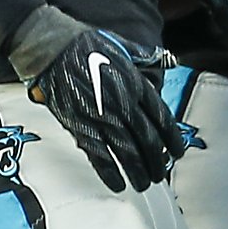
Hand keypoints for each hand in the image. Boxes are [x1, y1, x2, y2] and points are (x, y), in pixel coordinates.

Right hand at [25, 27, 192, 192]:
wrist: (50, 47)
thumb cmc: (83, 44)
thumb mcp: (122, 45)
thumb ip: (147, 56)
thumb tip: (169, 60)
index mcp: (135, 83)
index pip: (162, 118)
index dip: (172, 139)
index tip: (177, 153)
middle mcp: (123, 102)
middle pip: (148, 140)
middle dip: (157, 162)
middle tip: (161, 174)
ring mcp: (102, 116)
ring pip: (127, 152)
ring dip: (138, 172)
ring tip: (144, 184)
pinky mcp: (80, 125)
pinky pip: (99, 155)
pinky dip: (110, 173)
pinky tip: (118, 184)